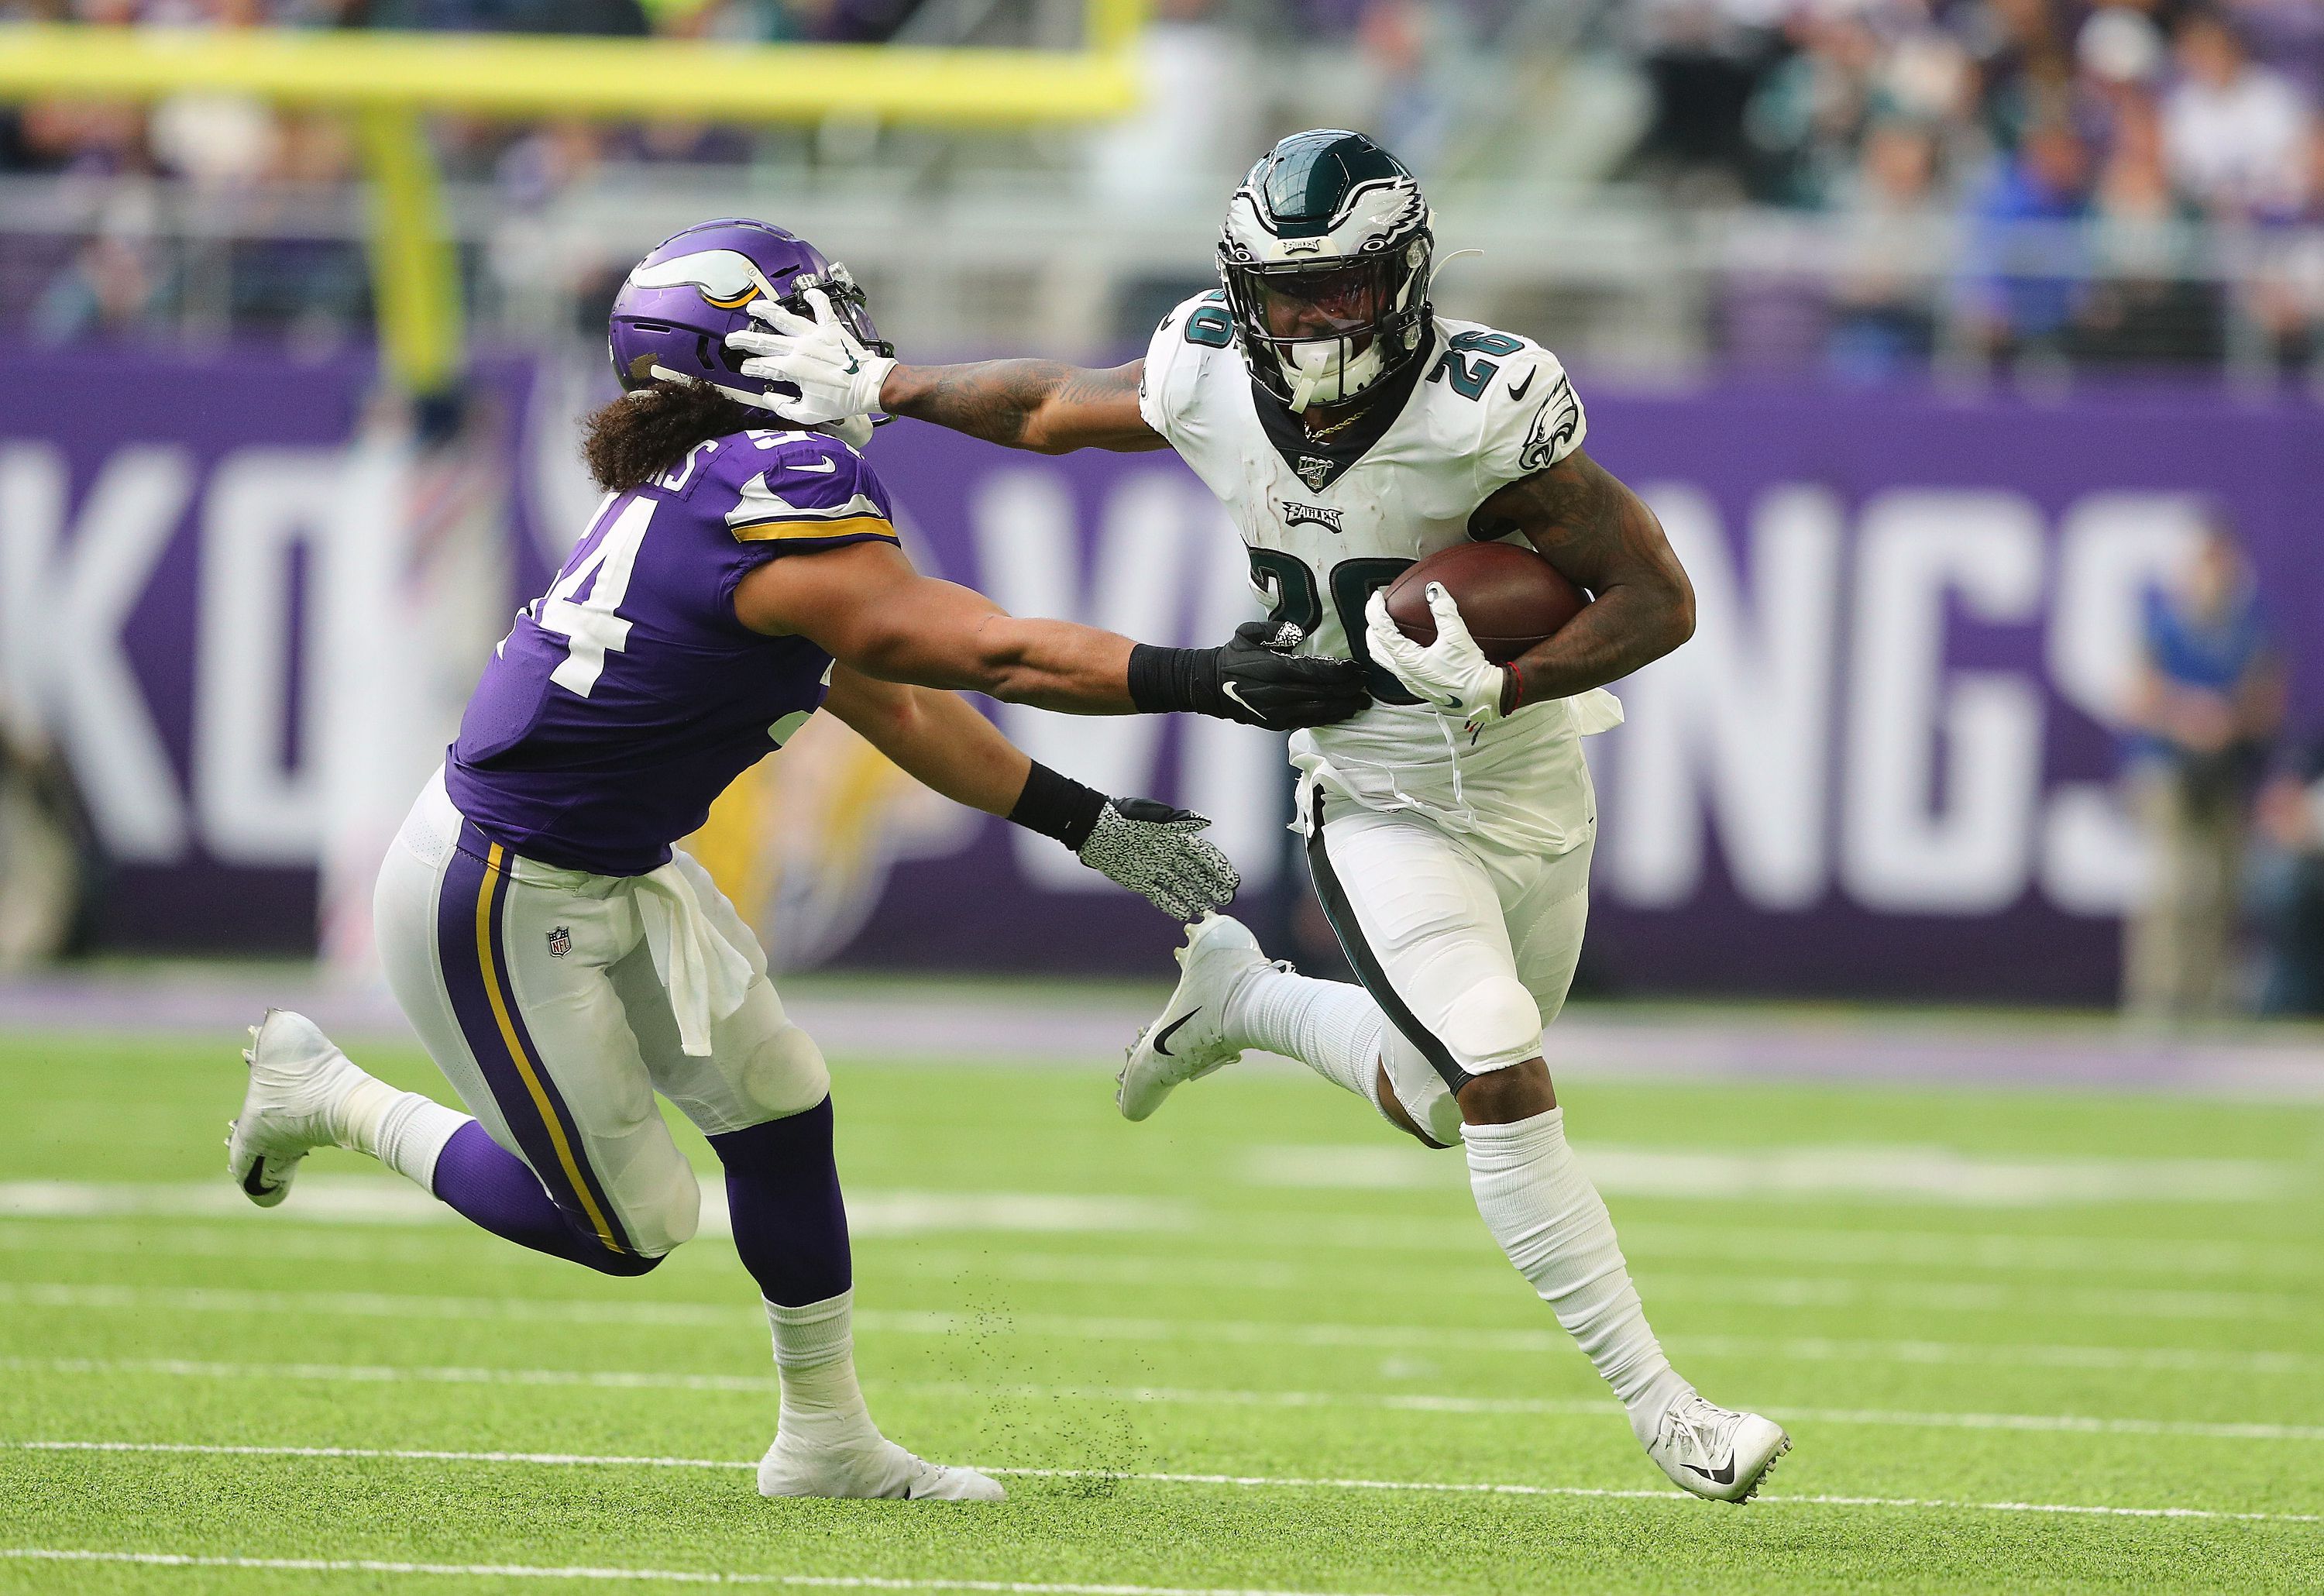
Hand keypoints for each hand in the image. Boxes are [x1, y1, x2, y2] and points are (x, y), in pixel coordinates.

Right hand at [724, 287, 894, 425]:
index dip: (751, 367)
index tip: (744, 367)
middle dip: (744, 340)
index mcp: (792, 368)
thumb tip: (768, 398)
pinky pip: (822, 308)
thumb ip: (784, 407)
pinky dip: (815, 298)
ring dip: (767, 311)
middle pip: (765, 340)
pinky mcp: (832, 329)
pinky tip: (807, 291)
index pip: (763, 366)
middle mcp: (800, 348)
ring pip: (785, 318)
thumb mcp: (809, 413)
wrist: (869, 387)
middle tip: (732, 339)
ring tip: (753, 306)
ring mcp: (815, 336)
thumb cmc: (842, 401)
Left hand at [1077, 798, 1239, 918]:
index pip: (1203, 854)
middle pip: (1196, 873)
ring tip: (1209, 910)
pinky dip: (1171, 904)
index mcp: (1175, 837)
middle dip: (1212, 886)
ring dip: (1195, 897)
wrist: (1094, 829)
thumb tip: (1205, 821)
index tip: (1233, 880)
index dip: (1219, 867)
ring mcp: (1155, 869)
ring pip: (1181, 886)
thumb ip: (1178, 820)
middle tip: (1227, 899)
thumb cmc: (1124, 817)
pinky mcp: (1140, 881)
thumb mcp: (1152, 816)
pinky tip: (1184, 913)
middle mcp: (1168, 854)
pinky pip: (1160, 895)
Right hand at [1211, 620, 1371, 729]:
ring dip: (1343, 707)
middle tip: (1366, 683)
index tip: (1356, 668)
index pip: (1315, 672)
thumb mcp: (1247, 632)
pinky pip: (1308, 722)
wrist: (1212, 686)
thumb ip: (1274, 629)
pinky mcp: (1276, 723)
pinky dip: (1328, 718)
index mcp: (1273, 669)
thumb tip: (1299, 632)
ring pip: (1318, 711)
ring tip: (1362, 702)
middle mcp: (1278, 693)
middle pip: (1322, 693)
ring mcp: (1278, 712)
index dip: (1338, 672)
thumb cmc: (1233, 656)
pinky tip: (1342, 713)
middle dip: (1347, 689)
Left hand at [1365, 586, 1508, 732]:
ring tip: (1386, 626)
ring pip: (1384, 659)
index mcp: (1407, 660)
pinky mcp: (1418, 686)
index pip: (1381, 631)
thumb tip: (1435, 590)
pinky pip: (1396, 667)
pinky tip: (1406, 646)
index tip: (1378, 598)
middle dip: (1373, 626)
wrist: (1481, 697)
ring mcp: (1410, 681)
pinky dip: (1392, 651)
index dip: (1375, 611)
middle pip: (1375, 647)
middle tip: (1377, 610)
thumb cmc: (1469, 672)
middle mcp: (1404, 672)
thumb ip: (1444, 610)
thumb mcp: (1457, 637)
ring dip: (1381, 641)